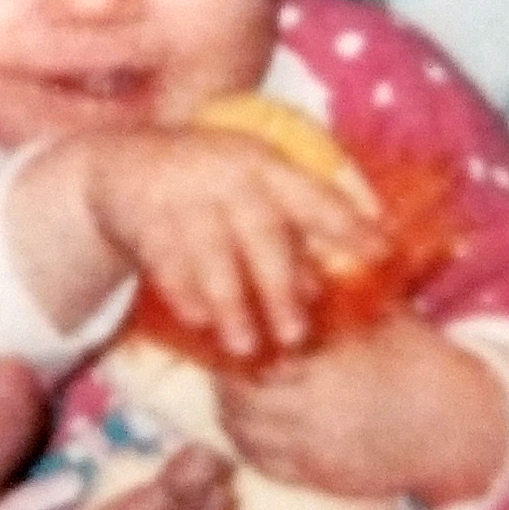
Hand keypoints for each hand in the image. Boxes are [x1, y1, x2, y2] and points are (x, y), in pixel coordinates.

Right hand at [74, 127, 375, 360]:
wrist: (127, 164)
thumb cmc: (212, 187)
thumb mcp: (255, 191)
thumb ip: (293, 230)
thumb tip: (333, 284)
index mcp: (265, 167)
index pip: (313, 197)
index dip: (348, 224)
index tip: (381, 254)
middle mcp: (228, 177)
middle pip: (260, 234)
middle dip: (279, 286)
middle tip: (297, 337)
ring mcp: (183, 196)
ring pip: (211, 254)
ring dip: (230, 302)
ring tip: (245, 346)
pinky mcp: (143, 216)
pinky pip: (164, 260)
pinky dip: (181, 293)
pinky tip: (196, 323)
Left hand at [213, 313, 504, 506]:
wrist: (458, 427)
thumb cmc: (420, 361)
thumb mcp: (380, 317)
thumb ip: (335, 298)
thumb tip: (289, 267)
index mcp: (332, 374)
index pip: (259, 364)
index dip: (239, 348)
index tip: (235, 329)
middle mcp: (318, 420)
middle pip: (244, 403)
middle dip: (231, 381)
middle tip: (227, 359)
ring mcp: (318, 456)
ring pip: (247, 438)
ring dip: (234, 412)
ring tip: (236, 387)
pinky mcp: (322, 481)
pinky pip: (266, 466)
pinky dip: (250, 443)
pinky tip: (252, 421)